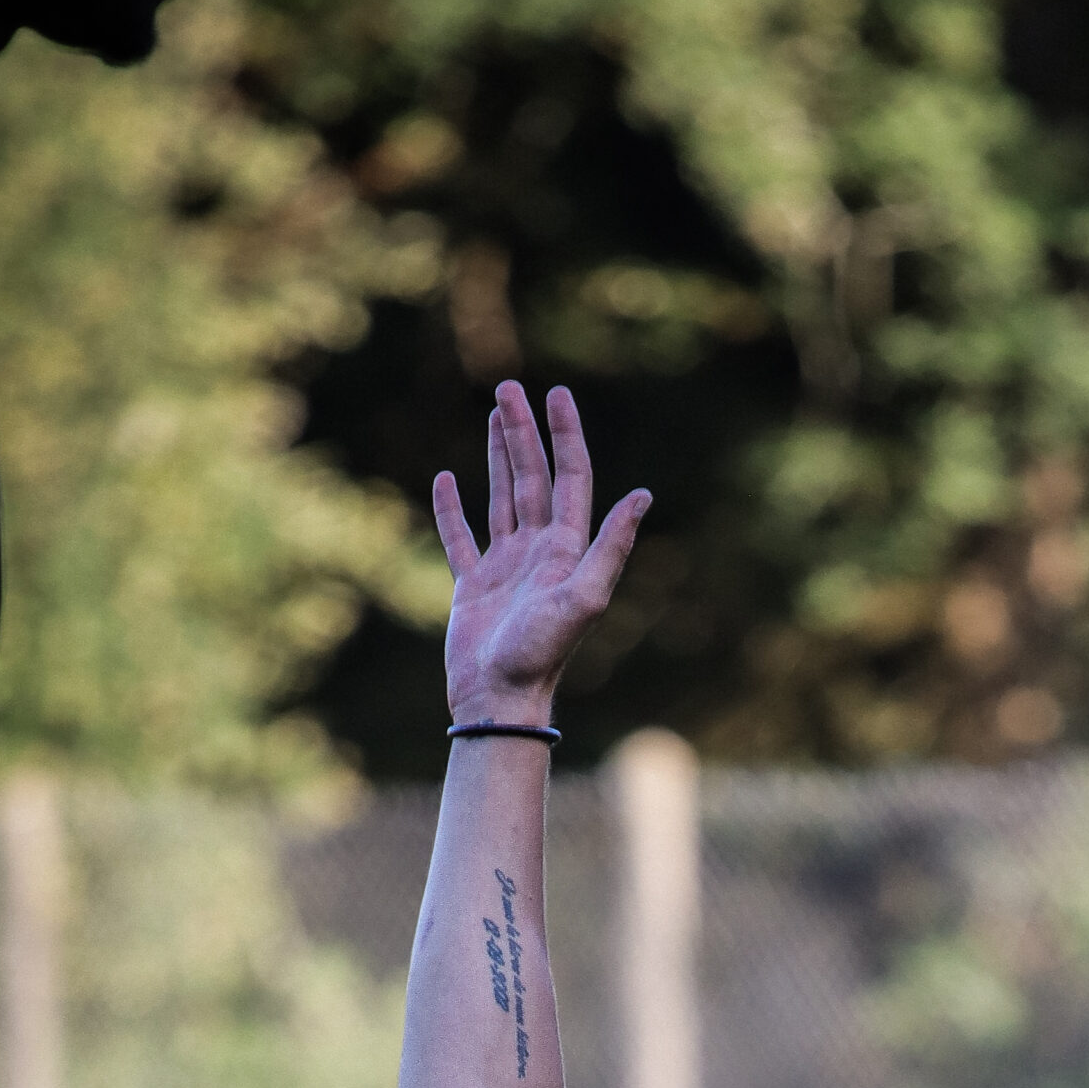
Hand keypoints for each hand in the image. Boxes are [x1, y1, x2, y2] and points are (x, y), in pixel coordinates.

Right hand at [433, 383, 648, 720]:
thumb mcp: (585, 597)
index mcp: (566, 551)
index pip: (569, 478)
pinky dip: (451, 509)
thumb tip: (643, 496)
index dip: (565, 435)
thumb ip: (611, 546)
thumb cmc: (541, 653)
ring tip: (494, 417)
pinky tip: (445, 479)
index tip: (555, 394)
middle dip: (523, 433)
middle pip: (533, 479)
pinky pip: (460, 538)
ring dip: (499, 457)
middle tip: (508, 389)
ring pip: (503, 498)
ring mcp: (505, 568)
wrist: (499, 698)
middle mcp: (539, 553)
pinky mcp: (473, 586)